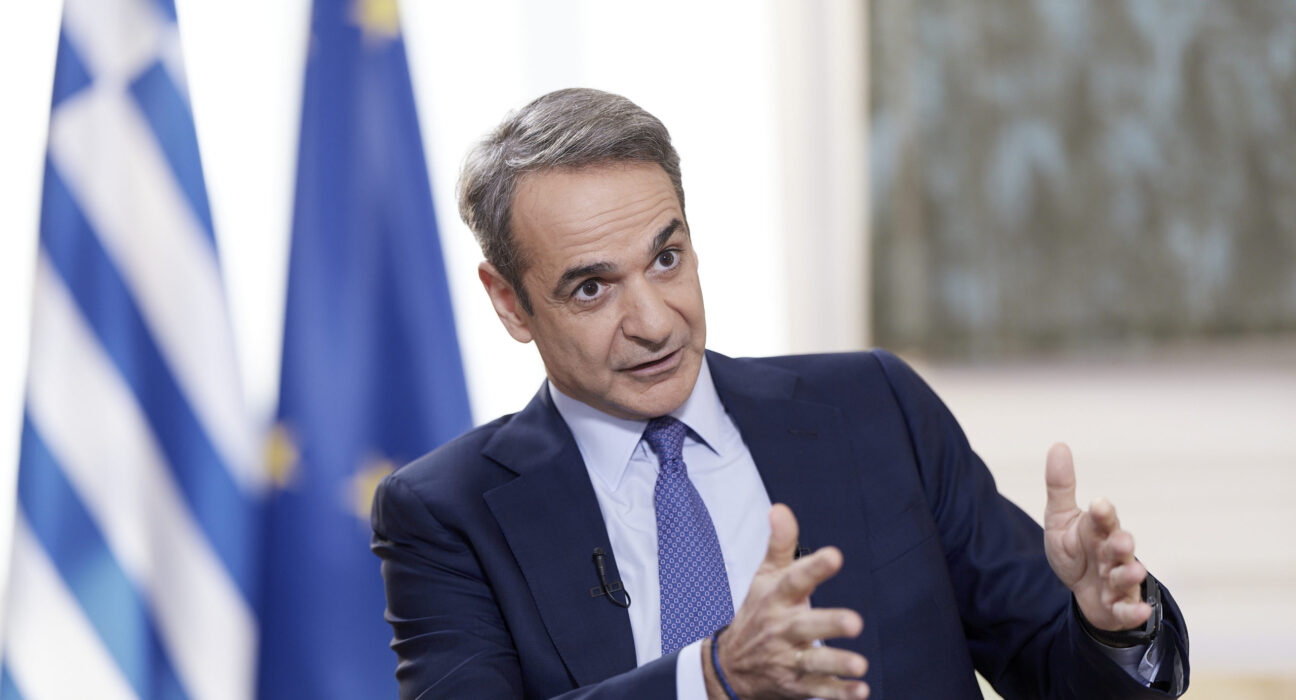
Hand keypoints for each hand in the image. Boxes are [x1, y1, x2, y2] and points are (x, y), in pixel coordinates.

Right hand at [704, 504, 868, 699]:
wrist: (729, 666)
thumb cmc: (757, 612)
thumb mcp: (764, 577)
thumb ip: (779, 544)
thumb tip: (780, 508)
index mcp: (776, 598)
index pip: (793, 580)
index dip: (813, 567)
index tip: (835, 555)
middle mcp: (781, 629)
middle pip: (805, 626)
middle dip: (829, 624)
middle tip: (855, 622)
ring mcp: (787, 658)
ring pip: (813, 662)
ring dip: (837, 664)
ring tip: (860, 664)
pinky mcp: (795, 684)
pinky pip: (818, 689)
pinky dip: (839, 692)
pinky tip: (860, 690)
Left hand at [1043, 443, 1151, 631]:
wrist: (1082, 590)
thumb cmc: (1076, 549)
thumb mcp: (1060, 519)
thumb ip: (1060, 487)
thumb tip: (1059, 444)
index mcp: (1099, 531)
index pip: (1102, 520)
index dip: (1102, 513)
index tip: (1099, 503)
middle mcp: (1113, 554)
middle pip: (1120, 547)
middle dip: (1121, 543)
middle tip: (1122, 539)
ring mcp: (1118, 581)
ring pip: (1127, 577)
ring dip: (1130, 574)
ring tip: (1134, 569)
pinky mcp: (1118, 606)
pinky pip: (1127, 610)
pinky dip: (1133, 611)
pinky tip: (1139, 610)